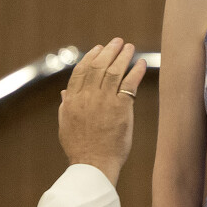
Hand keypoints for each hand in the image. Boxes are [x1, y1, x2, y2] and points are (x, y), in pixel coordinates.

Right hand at [59, 38, 147, 185]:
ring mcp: (104, 101)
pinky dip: (136, 71)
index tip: (98, 48)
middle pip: (98, 66)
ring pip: (114, 71)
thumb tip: (65, 93)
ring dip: (123, 56)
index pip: (81, 71)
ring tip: (129, 47)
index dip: (90, 57)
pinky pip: (130, 84)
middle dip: (108, 51)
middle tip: (117, 42)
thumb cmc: (80, 149)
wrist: (93, 165)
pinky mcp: (121, 108)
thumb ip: (66, 106)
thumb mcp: (66, 125)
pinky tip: (141, 63)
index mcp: (72, 100)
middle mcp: (87, 97)